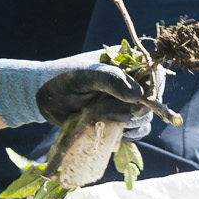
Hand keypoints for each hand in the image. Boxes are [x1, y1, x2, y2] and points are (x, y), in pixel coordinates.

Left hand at [0, 48, 155, 134]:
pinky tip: (107, 131)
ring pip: (144, 119)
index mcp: (126, 62)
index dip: (150, 93)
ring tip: (99, 118)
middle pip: (152, 102)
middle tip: (103, 112)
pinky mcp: (120, 119)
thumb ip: (110, 80)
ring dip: (126, 125)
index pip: (155, 76)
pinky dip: (126, 136)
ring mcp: (126, 102)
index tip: (133, 104)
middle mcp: (131, 81)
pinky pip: (136, 132)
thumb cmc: (61, 80)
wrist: (43, 98)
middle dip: (131, 112)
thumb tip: (138, 96)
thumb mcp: (83, 76)